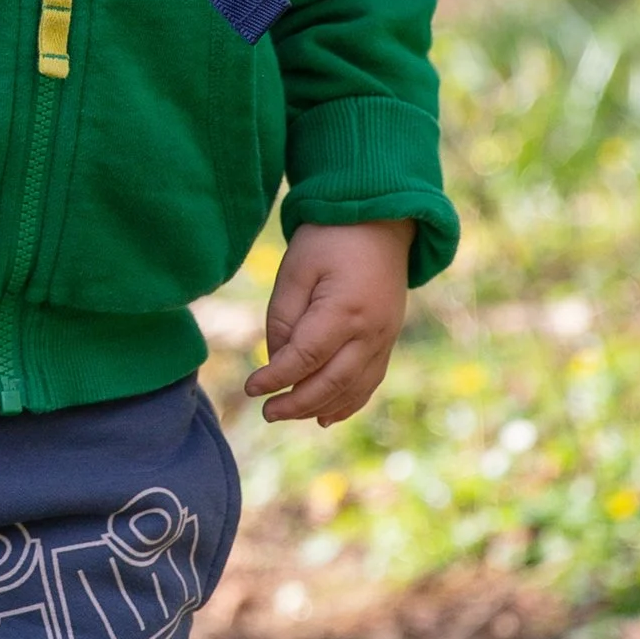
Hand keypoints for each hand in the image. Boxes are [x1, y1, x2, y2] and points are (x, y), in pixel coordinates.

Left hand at [248, 219, 412, 425]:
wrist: (380, 221)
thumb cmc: (329, 240)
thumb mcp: (295, 270)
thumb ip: (283, 319)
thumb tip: (277, 362)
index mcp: (344, 310)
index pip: (305, 358)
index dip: (276, 378)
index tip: (251, 389)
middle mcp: (371, 332)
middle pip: (331, 383)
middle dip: (295, 404)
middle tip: (266, 412)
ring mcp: (385, 339)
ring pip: (352, 389)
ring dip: (318, 408)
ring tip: (286, 414)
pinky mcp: (388, 340)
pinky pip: (370, 382)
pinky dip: (347, 403)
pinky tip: (324, 417)